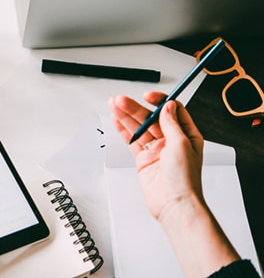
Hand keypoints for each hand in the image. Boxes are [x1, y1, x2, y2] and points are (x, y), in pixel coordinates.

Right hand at [107, 92, 204, 220]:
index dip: (159, 101)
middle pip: (151, 118)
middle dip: (135, 108)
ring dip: (126, 116)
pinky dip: (123, 130)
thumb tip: (167, 106)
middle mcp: (171, 141)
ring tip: (114, 106)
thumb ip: (171, 123)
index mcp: (186, 135)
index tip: (147, 97)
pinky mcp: (143, 159)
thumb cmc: (184, 180)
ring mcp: (156, 150)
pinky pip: (132, 140)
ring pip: (139, 127)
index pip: (172, 111)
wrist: (173, 204)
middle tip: (121, 101)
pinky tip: (116, 120)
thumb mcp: (181, 144)